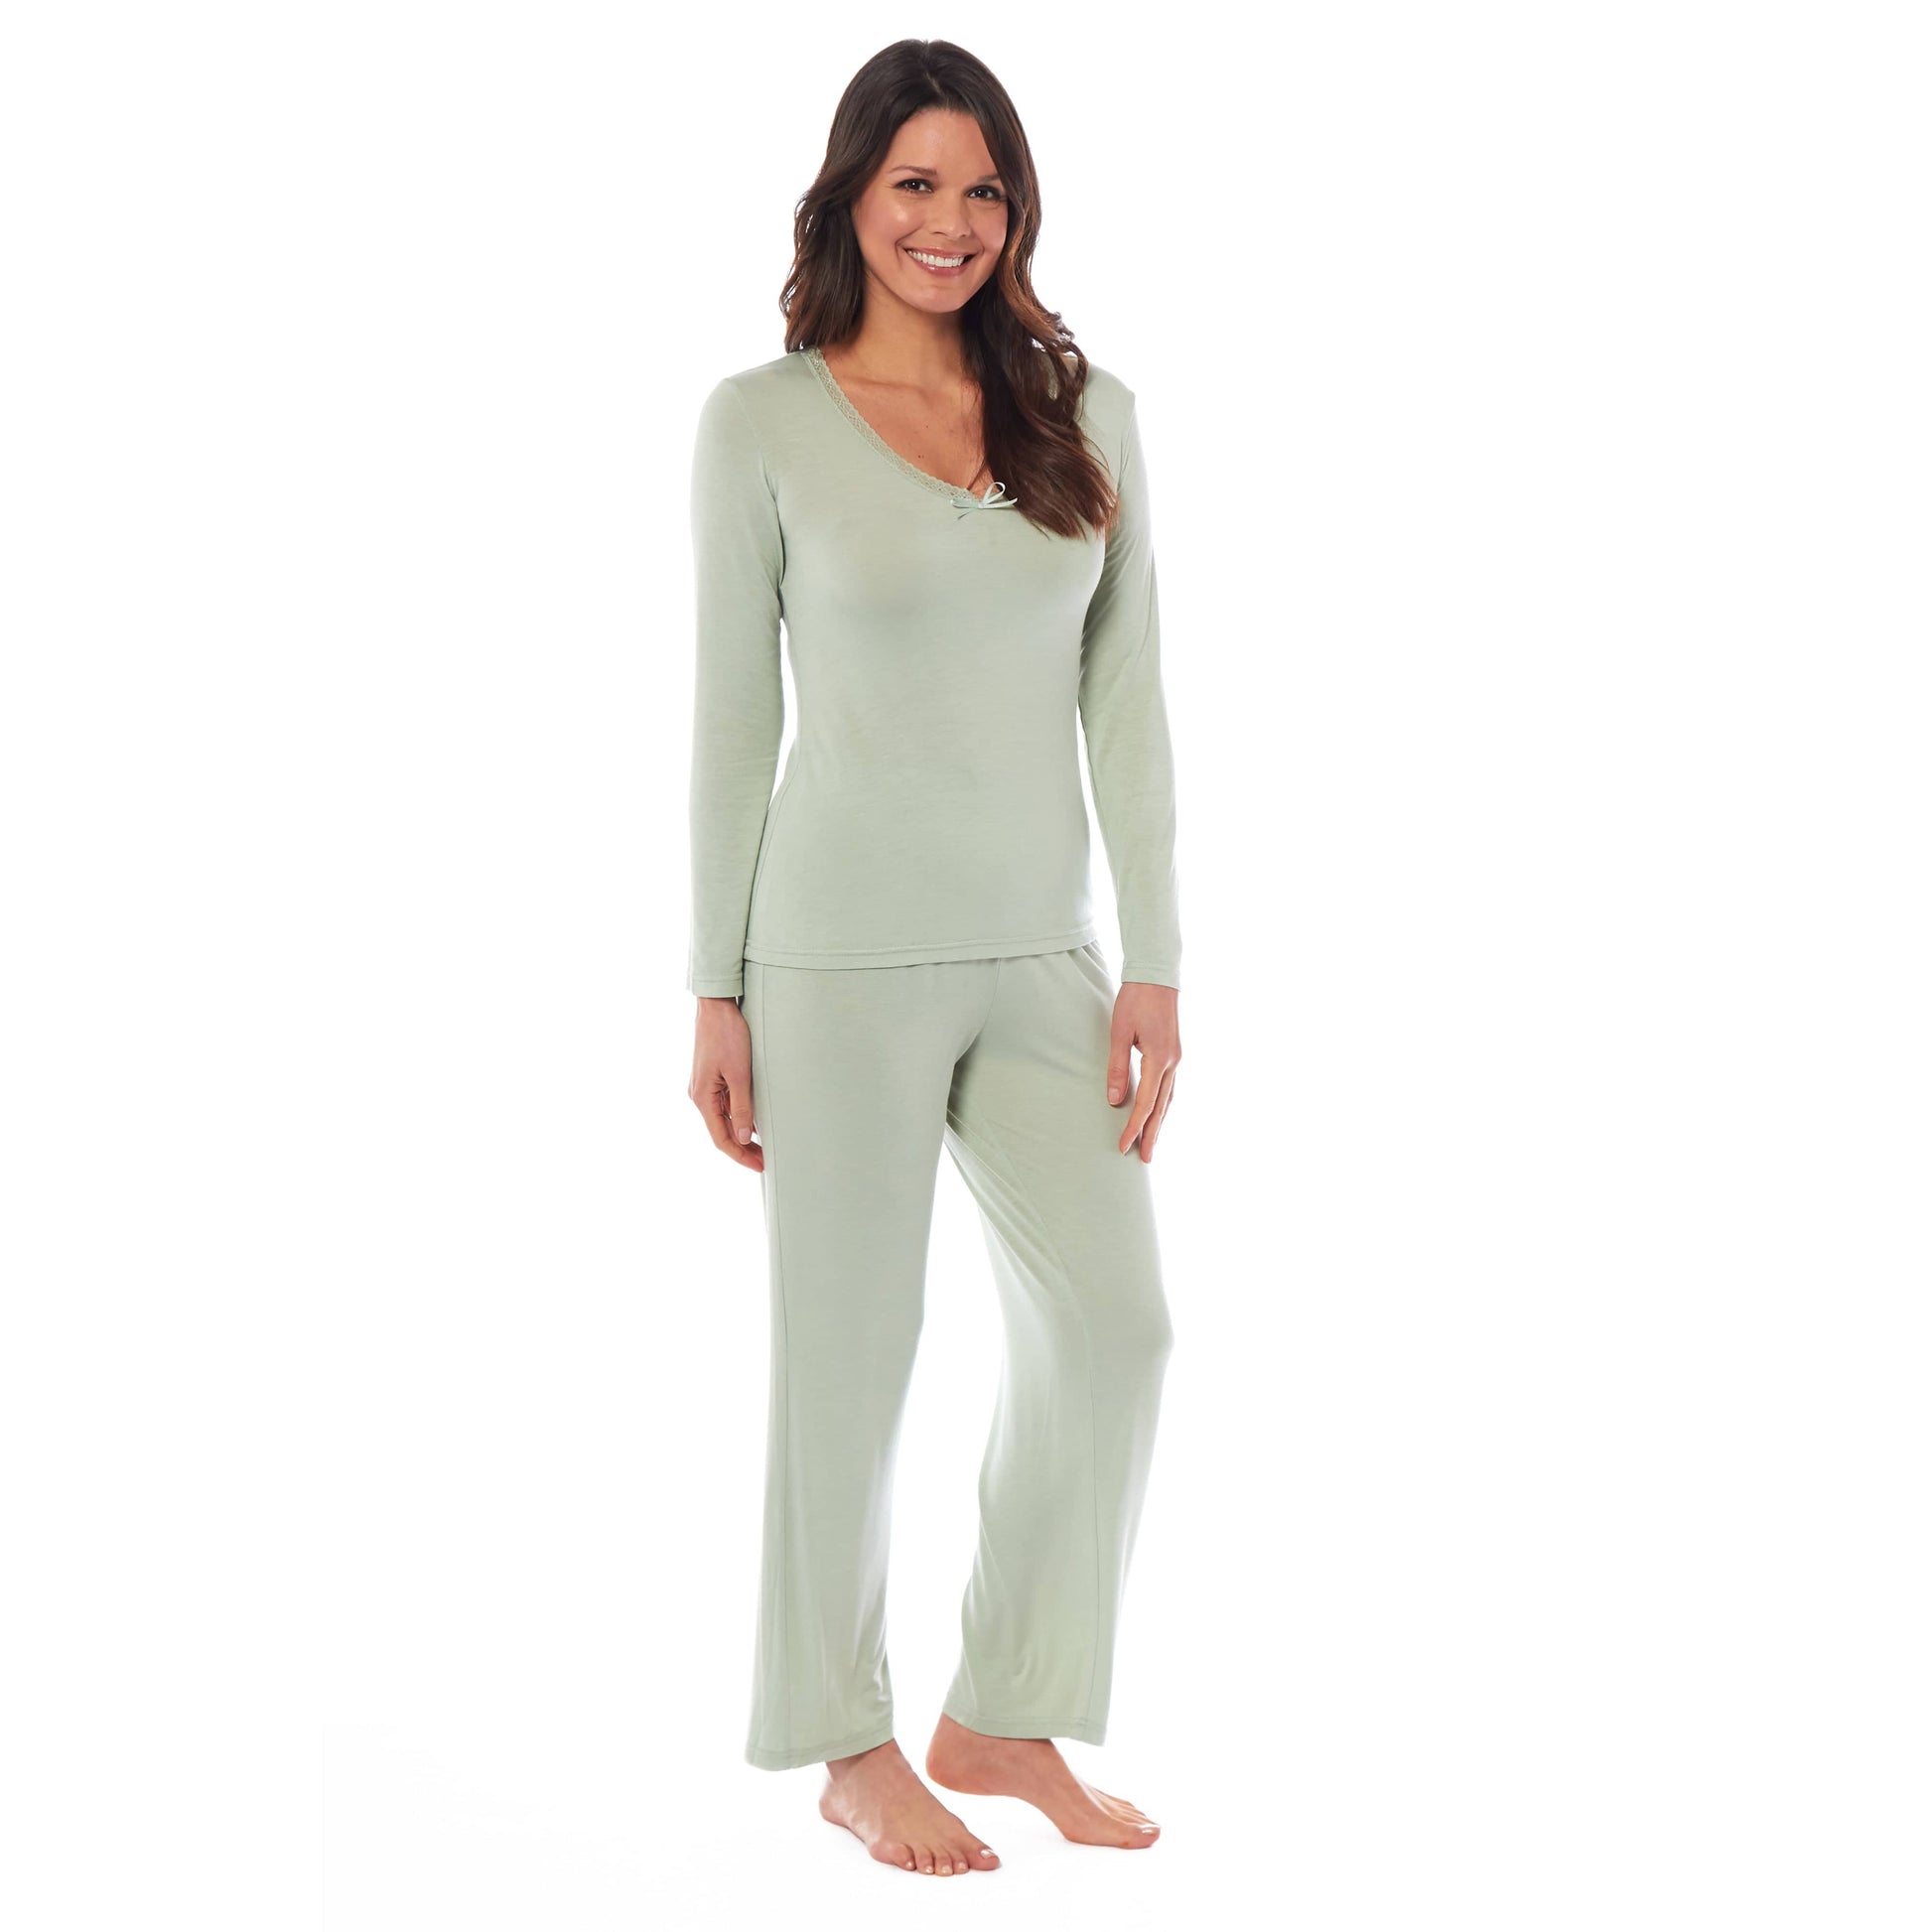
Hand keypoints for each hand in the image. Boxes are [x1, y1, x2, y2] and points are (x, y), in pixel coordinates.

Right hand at [690, 995, 762, 1170]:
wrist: (717, 1007)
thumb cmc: (728, 1036)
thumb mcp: (739, 1074)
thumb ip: (741, 1107)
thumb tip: (743, 1137)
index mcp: (702, 1098)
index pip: (721, 1138)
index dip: (740, 1156)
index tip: (760, 1166)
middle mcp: (700, 1095)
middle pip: (722, 1131)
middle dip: (743, 1148)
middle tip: (766, 1161)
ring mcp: (705, 1087)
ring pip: (724, 1119)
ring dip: (742, 1133)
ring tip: (764, 1145)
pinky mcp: (713, 1077)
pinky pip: (726, 1104)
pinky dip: (740, 1116)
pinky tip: (755, 1121)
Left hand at [1107, 981, 1179, 1161]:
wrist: (1156, 976)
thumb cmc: (1135, 1000)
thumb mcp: (1119, 1032)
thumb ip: (1117, 1067)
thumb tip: (1115, 1100)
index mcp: (1159, 1058)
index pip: (1145, 1102)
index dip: (1133, 1126)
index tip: (1123, 1145)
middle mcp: (1173, 1062)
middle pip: (1162, 1107)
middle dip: (1152, 1134)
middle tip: (1144, 1159)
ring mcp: (1176, 1058)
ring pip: (1169, 1099)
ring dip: (1159, 1123)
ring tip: (1150, 1143)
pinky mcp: (1173, 1053)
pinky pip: (1170, 1087)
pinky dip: (1163, 1105)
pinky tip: (1157, 1114)